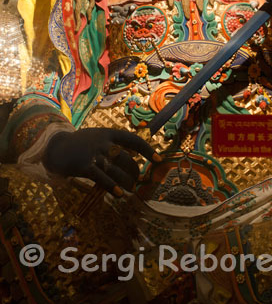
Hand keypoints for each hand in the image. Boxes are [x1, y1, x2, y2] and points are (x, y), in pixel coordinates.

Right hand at [42, 127, 160, 196]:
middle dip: (134, 172)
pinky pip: (102, 179)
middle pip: (126, 159)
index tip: (159, 160)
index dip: (148, 150)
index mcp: (109, 133)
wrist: (56, 147)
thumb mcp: (98, 137)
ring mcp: (94, 154)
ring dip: (126, 182)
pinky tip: (119, 194)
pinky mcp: (85, 167)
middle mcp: (104, 142)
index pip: (133, 140)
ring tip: (131, 189)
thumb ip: (114, 143)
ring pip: (116, 171)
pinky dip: (112, 187)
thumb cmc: (80, 143)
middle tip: (137, 181)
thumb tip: (134, 154)